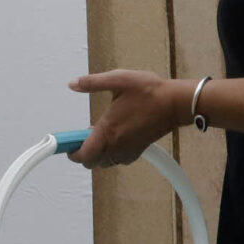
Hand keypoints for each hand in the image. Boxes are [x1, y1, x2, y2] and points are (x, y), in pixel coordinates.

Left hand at [66, 69, 188, 166]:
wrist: (175, 103)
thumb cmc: (150, 92)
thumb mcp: (118, 80)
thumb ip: (92, 83)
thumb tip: (73, 83)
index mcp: (108, 131)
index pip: (83, 155)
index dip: (71, 152)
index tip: (68, 141)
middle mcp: (116, 146)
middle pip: (91, 163)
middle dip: (83, 152)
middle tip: (83, 135)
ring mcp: (128, 151)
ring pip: (104, 163)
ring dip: (97, 153)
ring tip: (99, 133)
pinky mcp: (138, 151)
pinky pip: (118, 160)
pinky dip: (111, 153)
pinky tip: (114, 136)